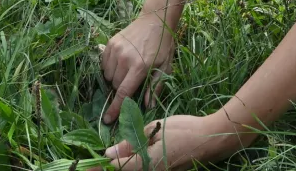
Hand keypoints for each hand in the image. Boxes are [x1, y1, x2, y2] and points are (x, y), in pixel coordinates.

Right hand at [101, 13, 174, 123]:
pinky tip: (120, 62)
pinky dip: (109, 67)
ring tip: (127, 70)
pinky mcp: (110, 43)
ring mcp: (116, 49)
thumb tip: (148, 106)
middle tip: (132, 81)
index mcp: (139, 66)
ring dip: (115, 78)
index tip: (108, 119)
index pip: (123, 92)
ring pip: (108, 75)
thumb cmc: (163, 46)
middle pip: (115, 85)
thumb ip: (155, 87)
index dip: (115, 108)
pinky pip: (103, 63)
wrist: (156, 20)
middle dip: (121, 88)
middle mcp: (125, 58)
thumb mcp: (165, 67)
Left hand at [102, 113, 244, 169]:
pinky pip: (142, 170)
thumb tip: (109, 152)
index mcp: (145, 163)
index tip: (82, 166)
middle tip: (89, 165)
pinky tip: (124, 159)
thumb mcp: (155, 129)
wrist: (212, 139)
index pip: (115, 168)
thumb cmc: (184, 130)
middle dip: (106, 168)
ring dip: (119, 166)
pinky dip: (131, 165)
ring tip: (102, 162)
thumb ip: (131, 141)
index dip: (97, 167)